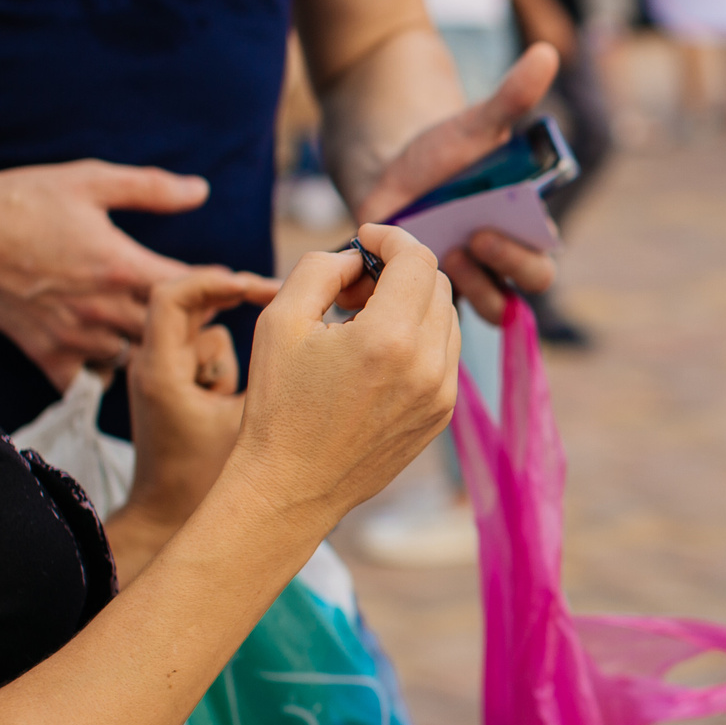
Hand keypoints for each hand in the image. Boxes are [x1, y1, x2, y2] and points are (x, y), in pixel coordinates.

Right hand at [0, 160, 206, 384]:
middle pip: (175, 334)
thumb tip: (202, 190)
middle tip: (208, 315)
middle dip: (198, 326)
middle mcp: (102, 309)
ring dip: (157, 353)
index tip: (239, 286)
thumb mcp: (89, 180)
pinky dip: (108, 374)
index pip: (195, 290)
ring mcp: (74, 337)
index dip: (224, 288)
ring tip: (169, 338)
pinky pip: (92, 383)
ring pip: (139, 363)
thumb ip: (150, 188)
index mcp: (120, 265)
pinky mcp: (46, 355)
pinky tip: (114, 354)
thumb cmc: (22, 199)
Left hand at [117, 269, 279, 529]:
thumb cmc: (202, 480)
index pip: (172, 296)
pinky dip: (228, 365)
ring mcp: (160, 375)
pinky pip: (204, 354)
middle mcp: (153, 365)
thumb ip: (266, 376)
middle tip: (281, 304)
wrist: (166, 516)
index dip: (217, 280)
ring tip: (249, 390)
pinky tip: (240, 401)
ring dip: (233, 349)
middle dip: (235, 299)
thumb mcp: (243, 424)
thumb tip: (301, 336)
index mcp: (161, 370)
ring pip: (203, 332)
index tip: (262, 287)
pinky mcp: (173, 387)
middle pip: (190, 303)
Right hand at [222, 224, 460, 533]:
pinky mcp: (442, 414)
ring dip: (412, 303)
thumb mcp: (280, 319)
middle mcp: (428, 365)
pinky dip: (419, 337)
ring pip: (447, 318)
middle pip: (437, 283)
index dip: (391, 237)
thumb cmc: (278, 404)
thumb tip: (356, 255)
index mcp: (390, 338)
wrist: (291, 487)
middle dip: (399, 269)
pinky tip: (376, 351)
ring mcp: (442, 394)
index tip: (364, 238)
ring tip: (362, 319)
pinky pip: (445, 354)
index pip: (417, 258)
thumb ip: (321, 267)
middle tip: (354, 284)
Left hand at [351, 44, 560, 323]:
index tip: (488, 229)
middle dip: (498, 273)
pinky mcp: (421, 293)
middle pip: (517, 293)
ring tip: (435, 251)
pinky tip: (390, 269)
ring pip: (477, 307)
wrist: (388, 166)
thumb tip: (546, 52)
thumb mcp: (474, 126)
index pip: (540, 264)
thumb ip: (512, 98)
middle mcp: (497, 264)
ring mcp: (461, 281)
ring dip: (461, 289)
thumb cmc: (441, 150)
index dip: (522, 257)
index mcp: (520, 232)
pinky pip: (426, 315)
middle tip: (467, 241)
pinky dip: (410, 300)